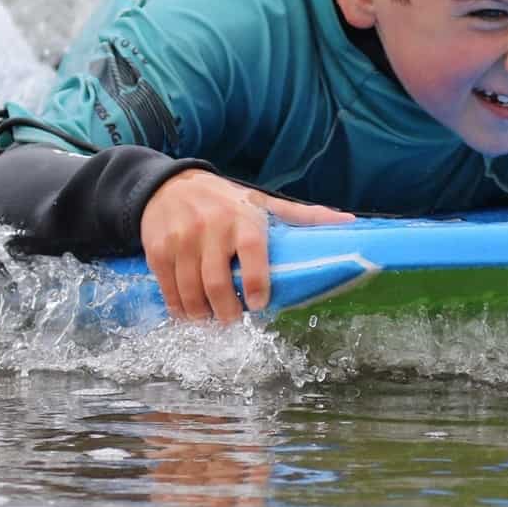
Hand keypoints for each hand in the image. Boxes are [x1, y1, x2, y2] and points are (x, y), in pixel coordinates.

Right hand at [140, 170, 354, 321]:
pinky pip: (168, 288)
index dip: (255, 283)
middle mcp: (211, 227)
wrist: (170, 185)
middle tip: (233, 321)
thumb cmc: (226, 200)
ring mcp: (181, 239)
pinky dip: (178, 308)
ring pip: (190, 290)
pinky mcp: (158, 250)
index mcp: (242, 217)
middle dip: (226, 311)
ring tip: (211, 319)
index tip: (259, 304)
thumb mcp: (263, 203)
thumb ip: (302, 217)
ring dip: (201, 314)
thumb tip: (348, 222)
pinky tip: (189, 312)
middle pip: (216, 282)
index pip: (251, 253)